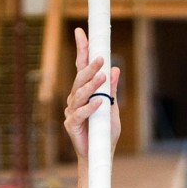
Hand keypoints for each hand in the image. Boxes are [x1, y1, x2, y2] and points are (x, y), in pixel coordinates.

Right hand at [64, 27, 120, 159]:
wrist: (100, 154)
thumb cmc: (104, 132)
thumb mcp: (112, 108)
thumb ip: (111, 91)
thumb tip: (115, 69)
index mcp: (84, 92)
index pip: (81, 67)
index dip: (82, 50)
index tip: (82, 33)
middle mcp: (75, 99)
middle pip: (80, 79)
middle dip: (89, 66)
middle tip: (100, 57)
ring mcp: (71, 111)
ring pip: (80, 94)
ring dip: (92, 84)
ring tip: (102, 76)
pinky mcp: (71, 125)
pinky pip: (80, 113)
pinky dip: (90, 107)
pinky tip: (99, 102)